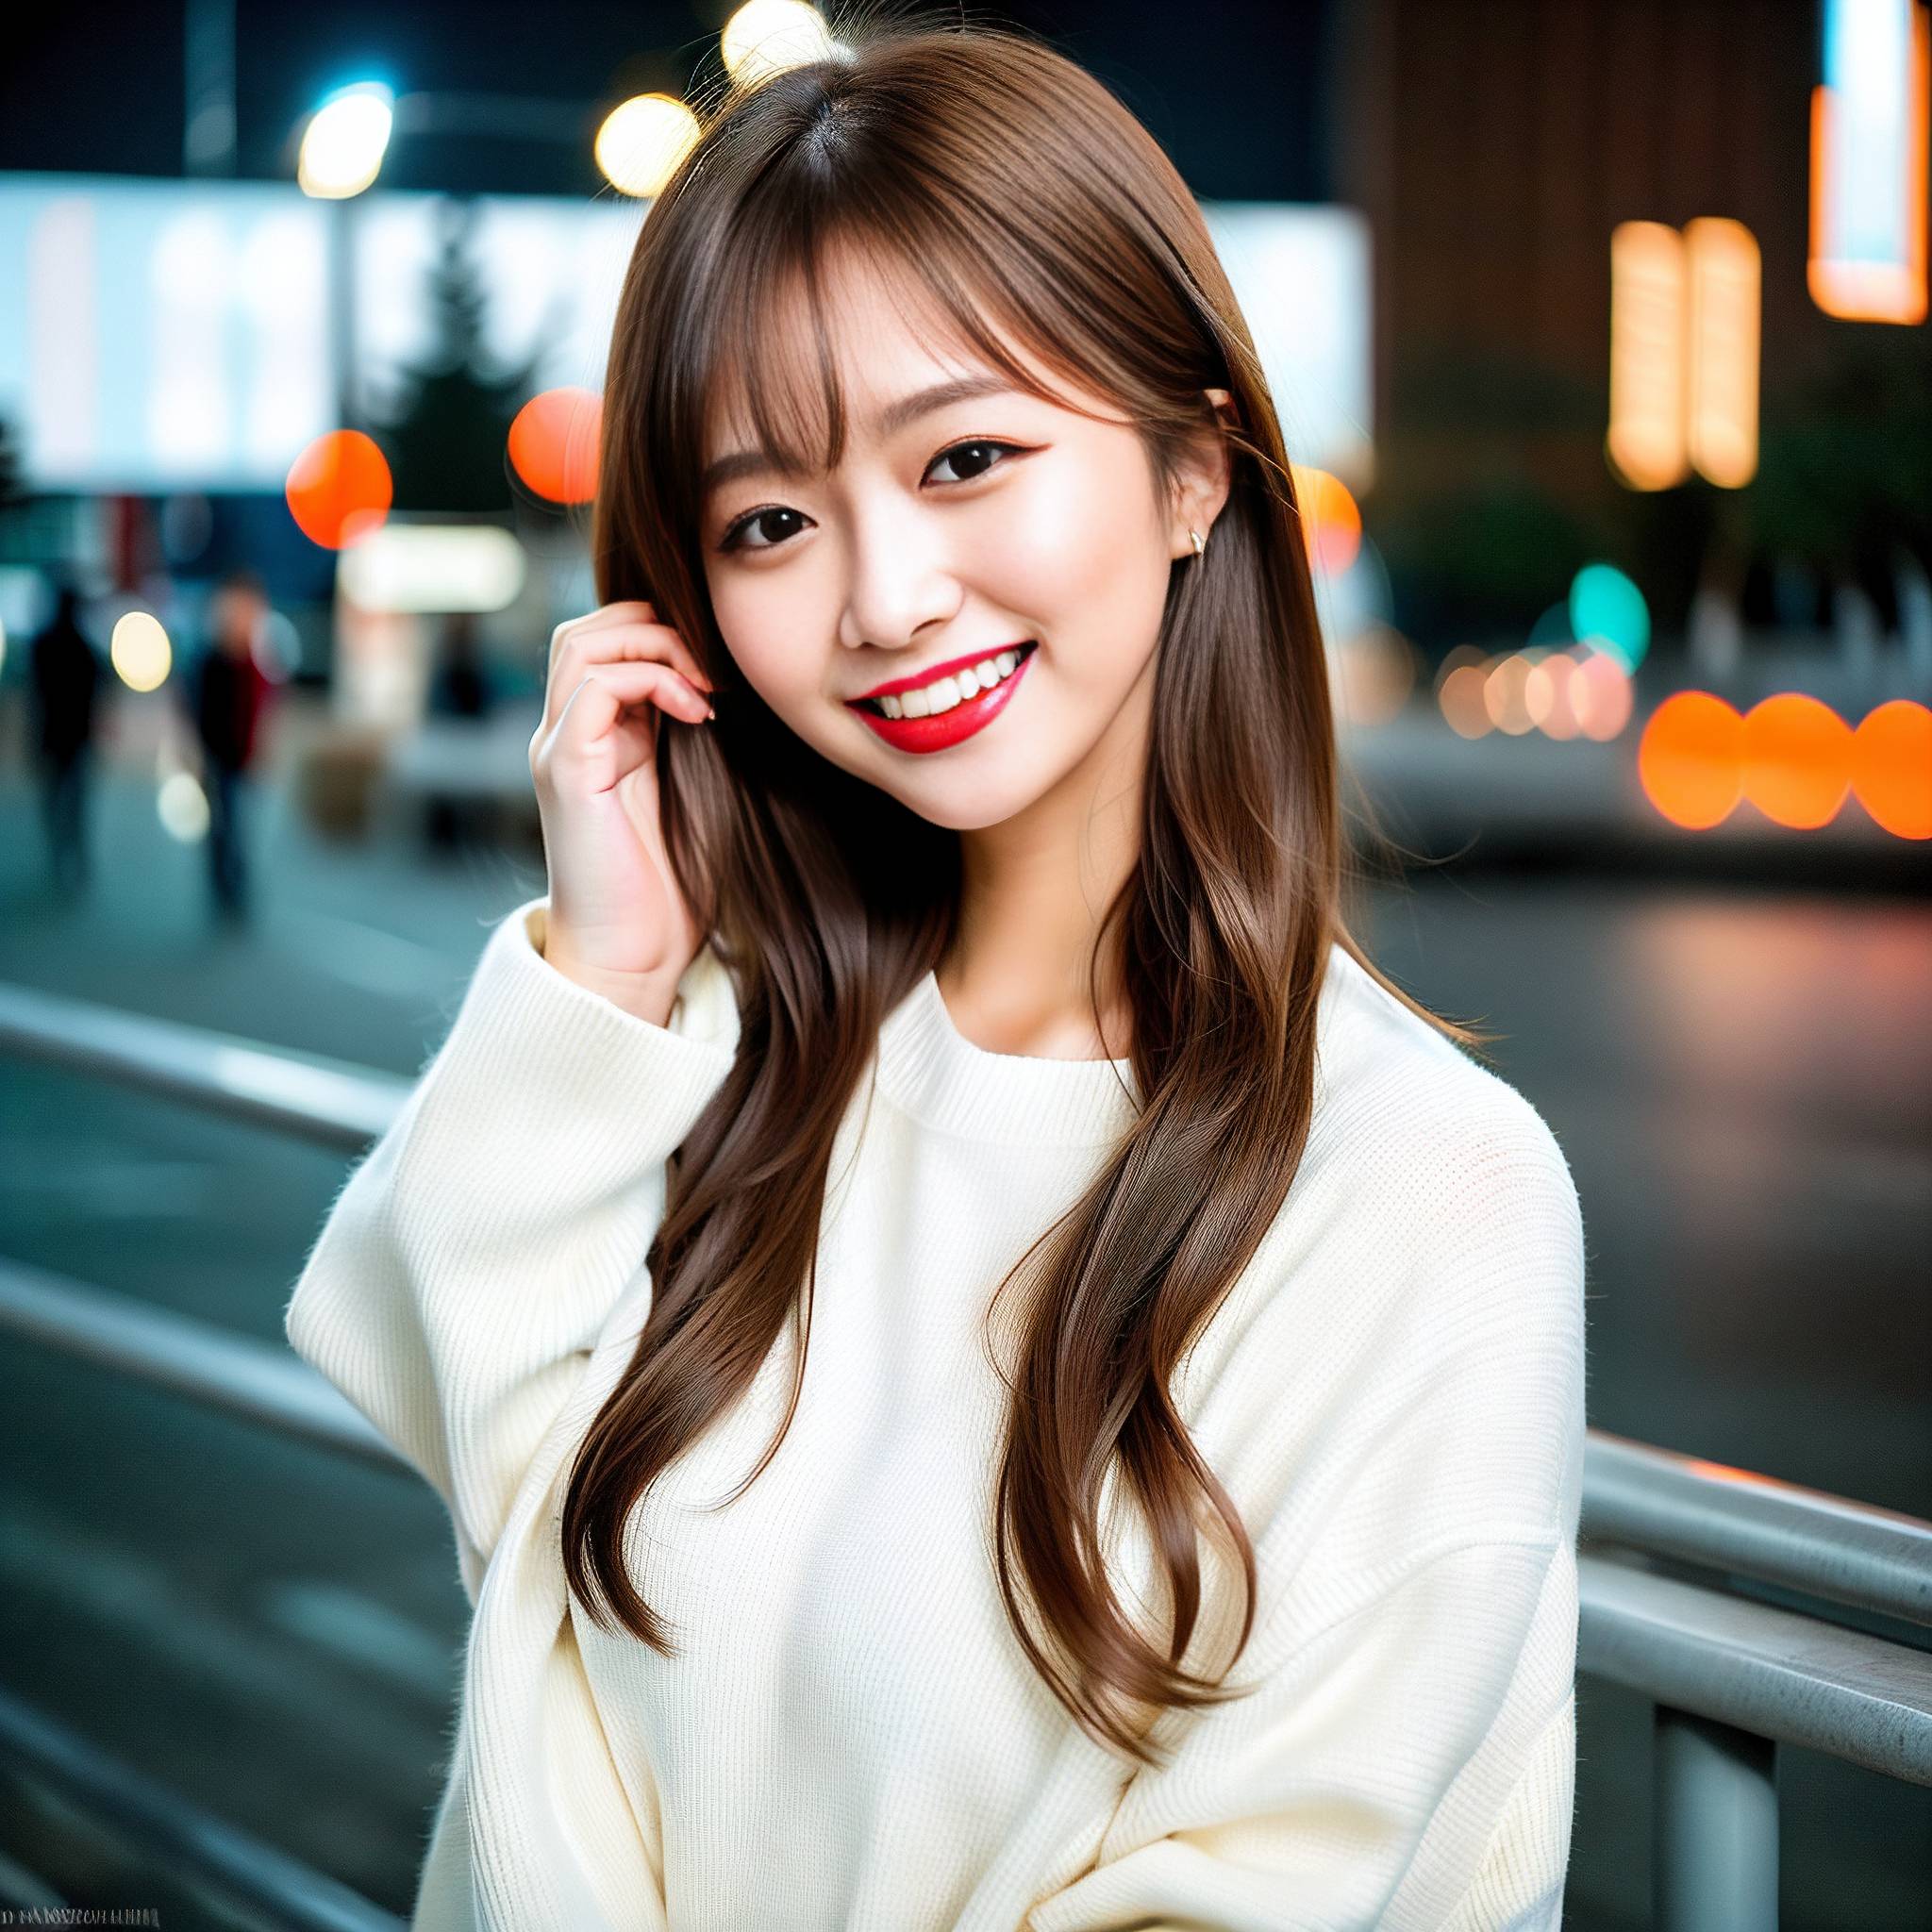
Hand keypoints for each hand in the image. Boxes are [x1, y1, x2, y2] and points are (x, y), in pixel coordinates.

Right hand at [528, 600, 715, 1022]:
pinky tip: (694, 713)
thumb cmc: (669, 891)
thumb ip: (690, 741)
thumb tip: (735, 692)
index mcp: (594, 738)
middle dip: (655, 627)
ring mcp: (558, 750)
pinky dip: (649, 680)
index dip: (662, 635)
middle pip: (585, 629)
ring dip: (653, 646)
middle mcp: (565, 736)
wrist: (630, 960)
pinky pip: (592, 689)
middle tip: (714, 669)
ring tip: (704, 686)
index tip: (722, 674)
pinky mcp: (565, 772)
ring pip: (581, 644)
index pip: (606, 642)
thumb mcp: (691, 794)